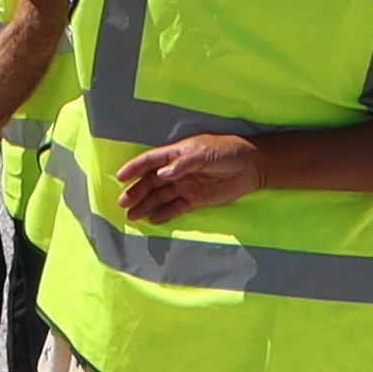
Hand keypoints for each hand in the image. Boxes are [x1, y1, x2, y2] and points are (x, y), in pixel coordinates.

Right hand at [112, 130, 260, 221]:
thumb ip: (183, 163)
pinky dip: (164, 213)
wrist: (252, 166)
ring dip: (146, 205)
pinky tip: (152, 220)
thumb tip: (161, 174)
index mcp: (177, 153)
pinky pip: (175, 207)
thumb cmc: (228, 151)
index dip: (134, 167)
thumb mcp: (205, 153)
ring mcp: (186, 186)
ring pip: (160, 196)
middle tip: (122, 203)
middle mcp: (177, 170)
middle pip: (151, 182)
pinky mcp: (195, 199)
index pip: (150, 160)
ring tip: (132, 216)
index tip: (120, 177)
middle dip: (136, 191)